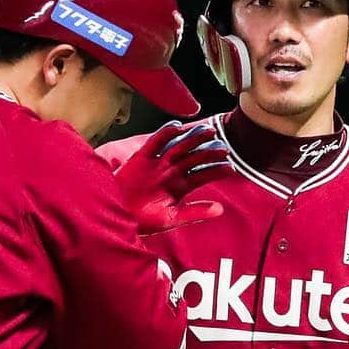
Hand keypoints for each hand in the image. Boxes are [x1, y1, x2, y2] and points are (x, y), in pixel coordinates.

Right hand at [113, 121, 230, 234]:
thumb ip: (195, 213)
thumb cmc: (143, 220)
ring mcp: (158, 164)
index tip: (231, 167)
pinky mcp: (142, 158)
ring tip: (208, 131)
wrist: (117, 215)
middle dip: (209, 152)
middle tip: (224, 148)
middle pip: (194, 158)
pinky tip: (177, 128)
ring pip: (179, 147)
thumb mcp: (171, 219)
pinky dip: (165, 134)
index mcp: (181, 186)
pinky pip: (155, 143)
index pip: (203, 175)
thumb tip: (221, 210)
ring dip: (193, 138)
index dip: (216, 170)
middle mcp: (172, 172)